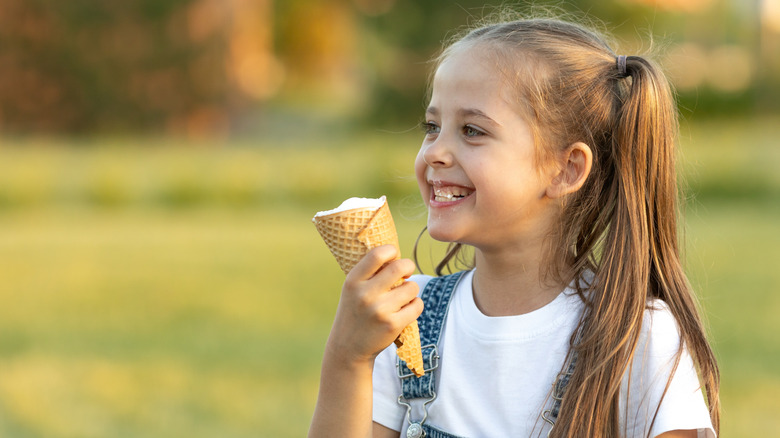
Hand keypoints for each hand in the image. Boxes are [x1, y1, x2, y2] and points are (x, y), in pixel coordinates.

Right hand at [325, 245, 422, 367]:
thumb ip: (370, 273)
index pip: (377, 254)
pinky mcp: (392, 325)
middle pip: (400, 267)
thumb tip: (396, 254)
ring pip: (412, 287)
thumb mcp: (352, 289)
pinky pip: (417, 305)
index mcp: (353, 281)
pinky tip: (406, 310)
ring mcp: (380, 310)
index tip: (394, 256)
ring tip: (402, 296)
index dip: (391, 251)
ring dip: (411, 289)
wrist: (347, 348)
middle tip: (407, 271)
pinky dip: (415, 305)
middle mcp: (365, 294)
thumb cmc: (354, 312)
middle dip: (409, 266)